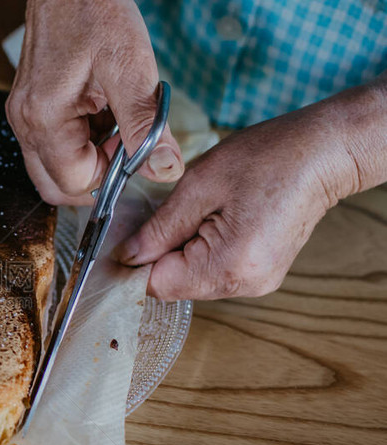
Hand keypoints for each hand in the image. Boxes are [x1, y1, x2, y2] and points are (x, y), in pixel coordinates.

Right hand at [7, 0, 183, 205]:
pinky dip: (81, 142)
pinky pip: (53, 146)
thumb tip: (164, 170)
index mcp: (44, 118)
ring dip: (89, 159)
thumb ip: (146, 126)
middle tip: (122, 144)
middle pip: (56, 185)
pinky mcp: (30, 108)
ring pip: (55, 168)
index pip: (76, 182)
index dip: (111, 173)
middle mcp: (25, 123)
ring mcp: (24, 117)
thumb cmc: (94, 12)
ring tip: (113, 119)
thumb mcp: (130, 69)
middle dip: (95, 176)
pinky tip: (100, 111)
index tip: (131, 144)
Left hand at [114, 99, 371, 299]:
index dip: (136, 263)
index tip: (126, 237)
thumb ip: (159, 228)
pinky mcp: (261, 275)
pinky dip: (201, 250)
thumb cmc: (269, 157)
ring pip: (192, 279)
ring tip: (198, 210)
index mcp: (229, 265)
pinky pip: (213, 272)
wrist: (325, 152)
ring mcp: (256, 283)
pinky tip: (213, 219)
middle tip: (166, 212)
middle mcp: (244, 285)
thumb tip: (128, 256)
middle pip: (175, 285)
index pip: (158, 285)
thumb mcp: (199, 185)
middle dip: (159, 253)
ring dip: (181, 250)